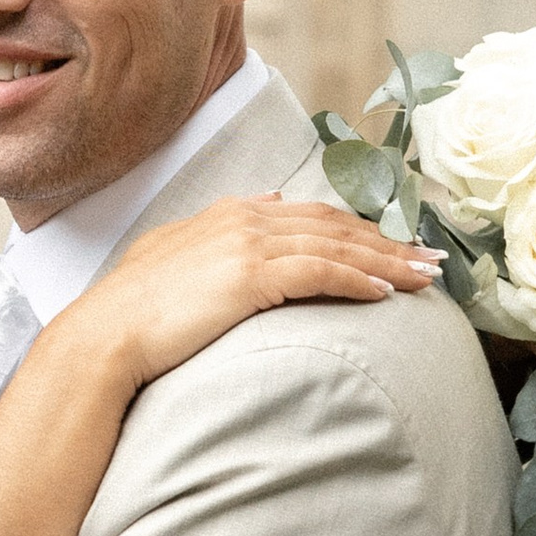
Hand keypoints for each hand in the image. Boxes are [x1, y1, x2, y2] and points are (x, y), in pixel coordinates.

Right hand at [75, 193, 441, 398]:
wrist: (104, 336)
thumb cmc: (132, 311)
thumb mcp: (174, 253)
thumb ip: (221, 227)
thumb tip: (269, 200)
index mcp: (229, 214)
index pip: (311, 215)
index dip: (357, 229)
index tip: (393, 244)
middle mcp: (244, 219)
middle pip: (335, 226)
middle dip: (388, 242)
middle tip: (431, 259)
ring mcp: (248, 244)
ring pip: (337, 247)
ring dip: (388, 262)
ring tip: (425, 279)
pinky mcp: (251, 276)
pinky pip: (321, 273)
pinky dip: (358, 280)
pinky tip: (386, 294)